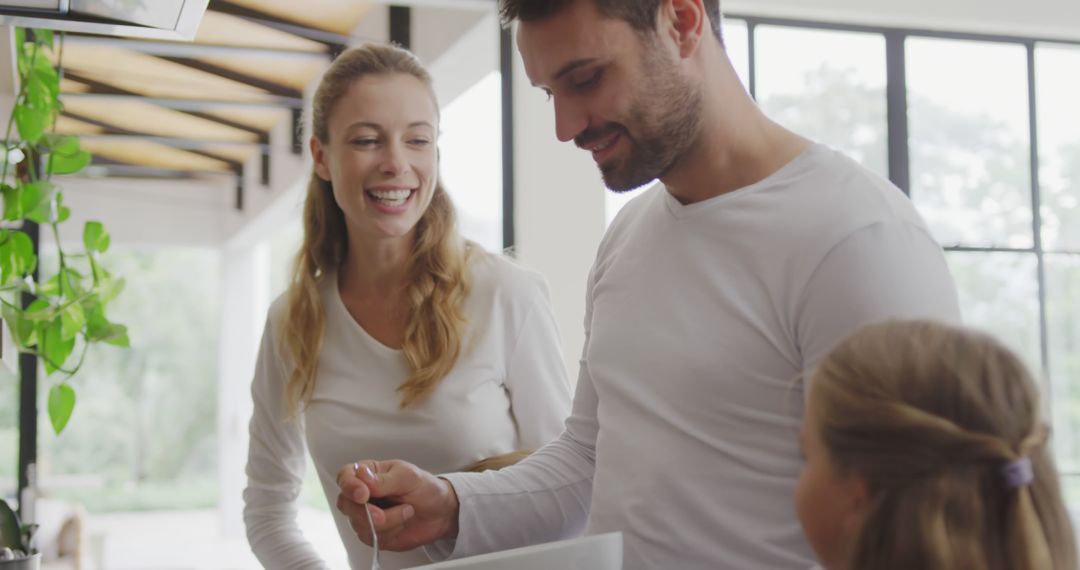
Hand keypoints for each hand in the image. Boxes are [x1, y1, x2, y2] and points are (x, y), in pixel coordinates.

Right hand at [336, 459, 459, 550]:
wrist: (441, 512)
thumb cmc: (425, 488)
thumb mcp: (408, 477)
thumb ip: (383, 480)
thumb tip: (361, 476)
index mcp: (368, 473)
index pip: (345, 477)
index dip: (349, 486)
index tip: (363, 494)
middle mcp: (362, 494)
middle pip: (346, 504)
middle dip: (367, 512)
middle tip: (384, 513)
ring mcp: (365, 515)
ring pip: (359, 523)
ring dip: (388, 521)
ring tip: (407, 510)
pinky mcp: (372, 533)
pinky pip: (371, 537)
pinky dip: (390, 531)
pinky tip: (402, 522)